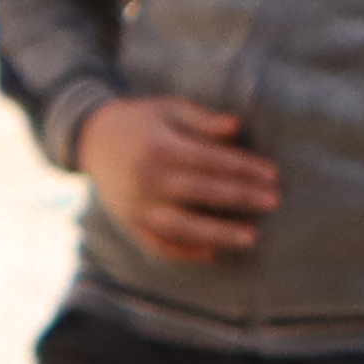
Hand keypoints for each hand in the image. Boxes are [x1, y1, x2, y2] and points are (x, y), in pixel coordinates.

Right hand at [79, 95, 280, 263]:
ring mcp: (135, 205)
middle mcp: (145, 179)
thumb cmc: (139, 121)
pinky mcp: (128, 223)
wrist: (89, 138)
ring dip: (218, 233)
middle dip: (241, 197)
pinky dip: (183, 252)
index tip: (273, 174)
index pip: (210, 160)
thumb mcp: (167, 109)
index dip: (244, 168)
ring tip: (251, 238)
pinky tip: (212, 253)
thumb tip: (237, 126)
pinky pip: (157, 244)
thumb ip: (201, 119)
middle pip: (202, 192)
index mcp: (158, 147)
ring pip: (181, 226)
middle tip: (274, 202)